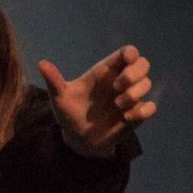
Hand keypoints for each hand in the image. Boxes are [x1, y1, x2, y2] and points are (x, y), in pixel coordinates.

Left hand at [38, 46, 156, 157]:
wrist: (78, 140)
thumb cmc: (69, 114)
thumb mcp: (60, 98)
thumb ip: (54, 81)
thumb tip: (42, 63)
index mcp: (106, 71)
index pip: (126, 53)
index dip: (131, 53)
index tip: (126, 59)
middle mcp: (120, 82)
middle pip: (143, 64)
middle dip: (135, 73)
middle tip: (117, 86)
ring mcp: (130, 98)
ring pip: (148, 84)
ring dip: (135, 93)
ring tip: (118, 105)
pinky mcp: (135, 115)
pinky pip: (151, 108)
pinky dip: (142, 111)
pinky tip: (126, 117)